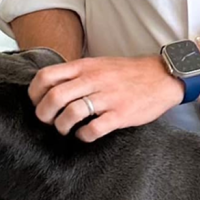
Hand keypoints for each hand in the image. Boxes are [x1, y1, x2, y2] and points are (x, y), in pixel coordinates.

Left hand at [28, 56, 183, 141]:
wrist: (164, 77)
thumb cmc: (130, 73)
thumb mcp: (102, 64)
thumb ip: (79, 73)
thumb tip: (52, 88)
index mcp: (87, 66)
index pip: (46, 76)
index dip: (35, 93)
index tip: (38, 103)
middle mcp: (95, 80)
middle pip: (54, 97)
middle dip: (44, 115)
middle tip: (49, 121)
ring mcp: (108, 97)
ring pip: (70, 114)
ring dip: (62, 127)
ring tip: (67, 129)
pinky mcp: (121, 114)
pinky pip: (93, 129)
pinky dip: (84, 136)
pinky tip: (86, 134)